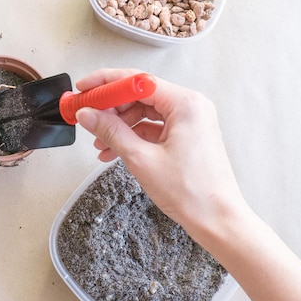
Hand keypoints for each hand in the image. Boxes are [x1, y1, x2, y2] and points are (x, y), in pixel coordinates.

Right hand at [74, 68, 242, 229]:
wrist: (216, 219)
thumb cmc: (192, 192)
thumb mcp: (141, 159)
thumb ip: (111, 131)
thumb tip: (89, 114)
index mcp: (185, 104)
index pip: (137, 81)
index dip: (106, 83)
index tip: (85, 89)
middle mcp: (190, 107)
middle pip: (139, 95)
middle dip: (110, 107)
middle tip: (86, 114)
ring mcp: (189, 122)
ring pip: (144, 112)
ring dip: (118, 125)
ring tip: (98, 140)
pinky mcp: (185, 136)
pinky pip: (152, 127)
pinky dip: (131, 136)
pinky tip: (113, 150)